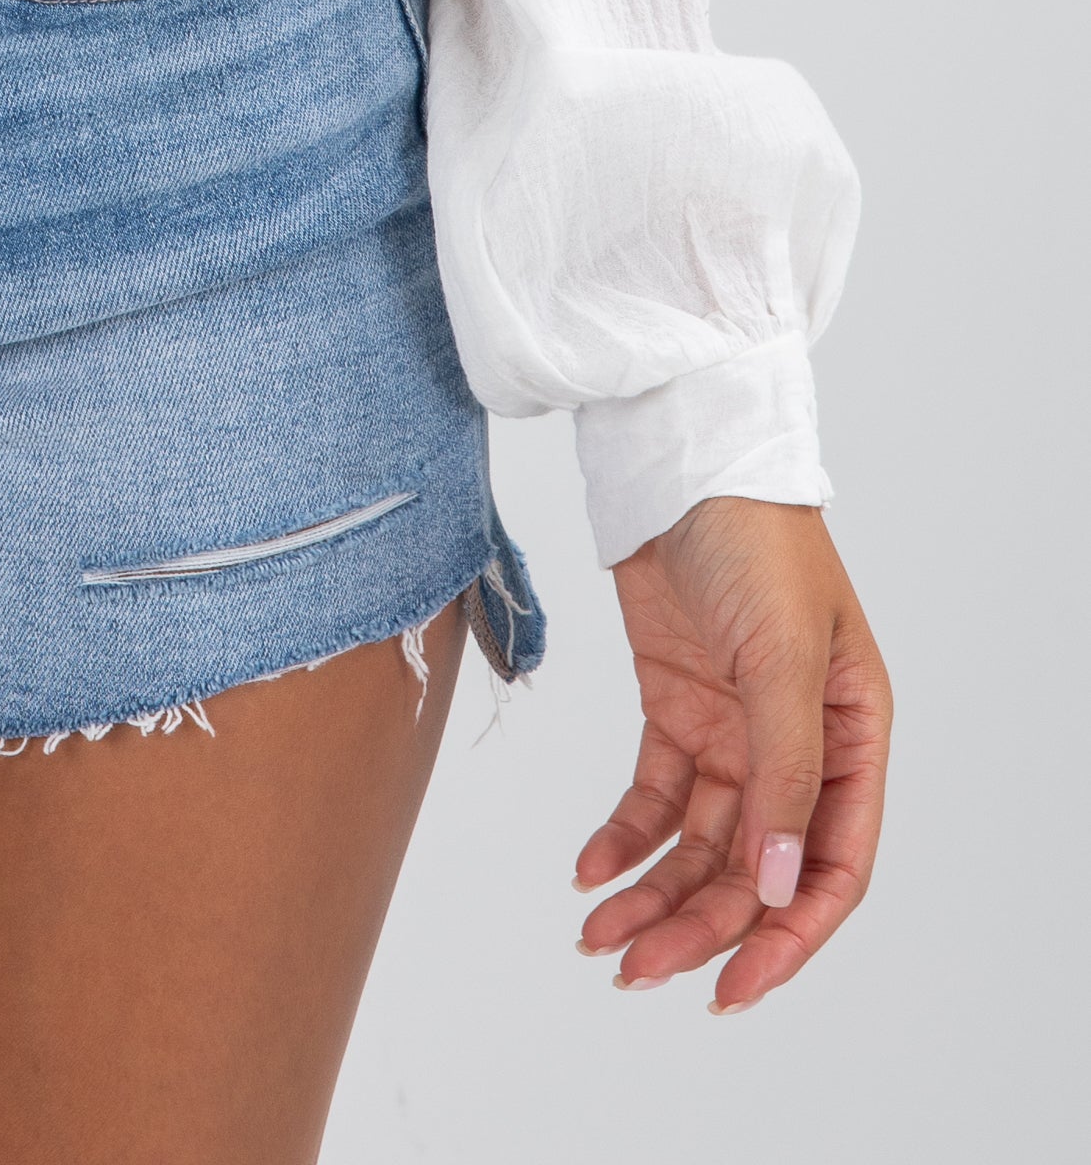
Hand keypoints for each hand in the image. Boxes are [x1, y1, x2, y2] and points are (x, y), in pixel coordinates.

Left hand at [576, 498, 889, 1009]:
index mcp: (852, 736)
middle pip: (753, 867)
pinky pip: (654, 795)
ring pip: (699, 844)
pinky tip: (589, 869)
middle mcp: (798, 744)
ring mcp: (735, 728)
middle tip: (636, 970)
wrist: (680, 454)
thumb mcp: (782, 655)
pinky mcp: (677, 706)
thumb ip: (784, 771)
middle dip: (699, 926)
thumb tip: (776, 881)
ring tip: (599, 937)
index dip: (786, 935)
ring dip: (653, 894)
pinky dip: (622, 837)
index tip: (731, 987)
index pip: (831, 865)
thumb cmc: (754, 535)